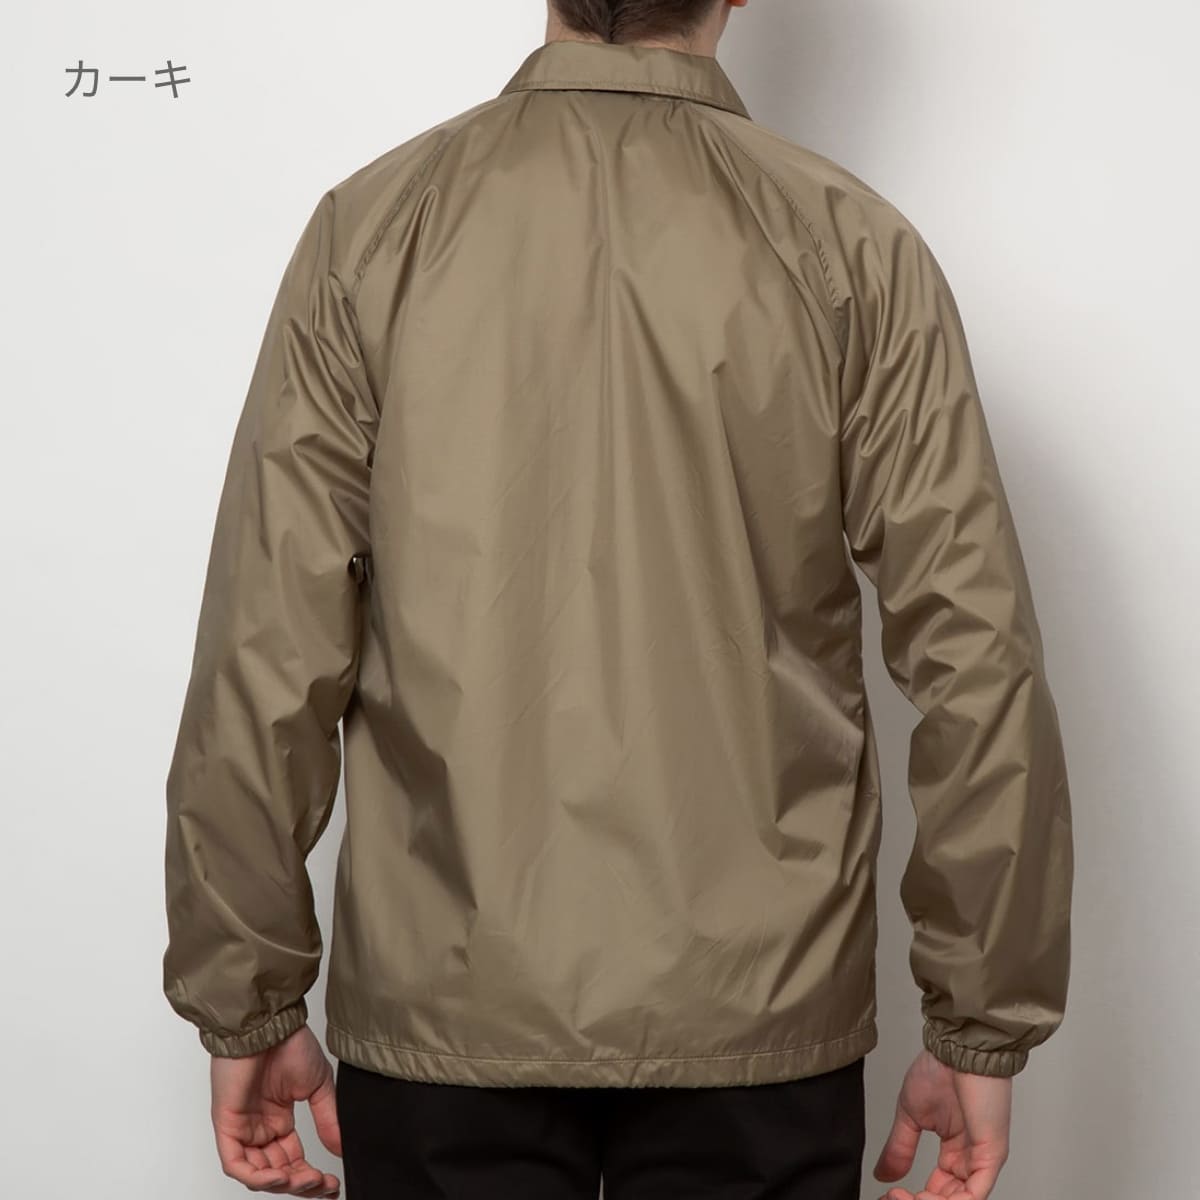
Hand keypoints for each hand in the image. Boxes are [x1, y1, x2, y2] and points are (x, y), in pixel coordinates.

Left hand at [210, 1024, 342, 1195]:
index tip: (331, 1185)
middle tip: (322, 1186)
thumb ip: (327, 1119)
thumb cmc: (289, 1044)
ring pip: (256, 1174)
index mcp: (278, 1120)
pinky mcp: (227, 1126)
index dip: (310, 1177)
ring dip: (282, 1183)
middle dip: (300, 1184)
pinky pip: (236, 1164)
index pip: (293, 1160)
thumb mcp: (317, 1086)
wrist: (270, 1024)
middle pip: (277, 1172)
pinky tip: (280, 1176)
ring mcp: (242, 1128)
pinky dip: (257, 1177)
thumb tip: (341, 1150)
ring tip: (306, 1180)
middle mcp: (259, 1128)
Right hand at [873, 1049, 1011, 1199]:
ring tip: (908, 1197)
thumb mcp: (910, 1114)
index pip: (939, 1189)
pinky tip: (927, 1197)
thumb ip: (899, 1147)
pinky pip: (976, 1194)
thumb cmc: (941, 1070)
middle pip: (950, 1198)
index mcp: (955, 1149)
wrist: (956, 1048)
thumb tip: (884, 1174)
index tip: (890, 1194)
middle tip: (896, 1197)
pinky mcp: (992, 1155)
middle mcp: (970, 1157)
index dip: (914, 1197)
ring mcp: (983, 1158)